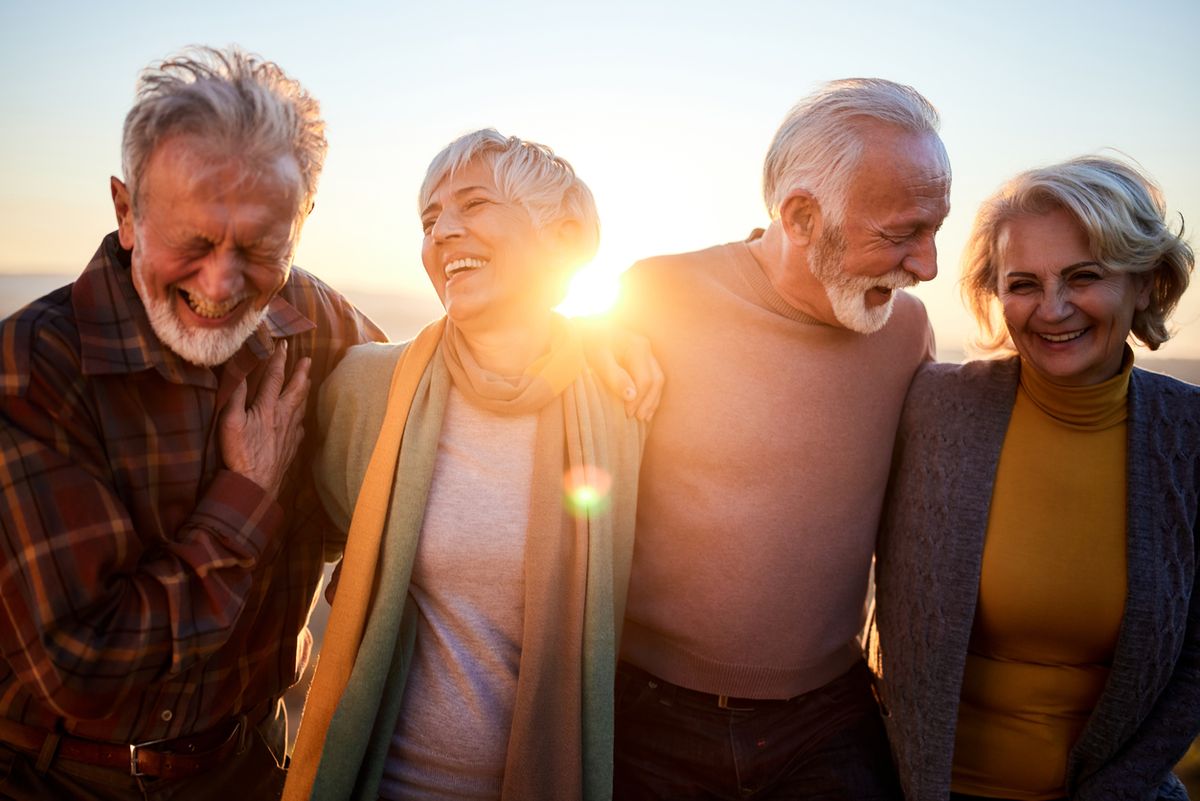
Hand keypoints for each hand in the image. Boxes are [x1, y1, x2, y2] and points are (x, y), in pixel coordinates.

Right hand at [219, 341, 311, 498]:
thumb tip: (239, 374)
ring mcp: (290, 433)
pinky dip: (301, 418)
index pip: (275, 378)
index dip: (279, 360)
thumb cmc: (240, 454)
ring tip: (307, 382)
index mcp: (268, 408)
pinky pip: (300, 428)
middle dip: (301, 372)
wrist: (256, 485)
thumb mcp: (230, 422)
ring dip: (304, 392)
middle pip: (295, 390)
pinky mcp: (292, 447)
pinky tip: (301, 420)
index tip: (284, 345)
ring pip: (301, 407)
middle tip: (307, 359)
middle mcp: (283, 417)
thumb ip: (236, 397)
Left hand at [581, 319, 664, 420]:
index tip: (626, 413)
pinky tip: (645, 405)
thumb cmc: (590, 342)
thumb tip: (631, 396)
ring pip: (659, 379)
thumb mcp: (599, 358)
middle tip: (637, 419)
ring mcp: (647, 351)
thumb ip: (614, 376)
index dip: (638, 400)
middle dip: (648, 402)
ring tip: (644, 417)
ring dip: (653, 400)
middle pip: (656, 380)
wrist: (586, 327)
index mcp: (637, 347)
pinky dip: (651, 393)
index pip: (645, 380)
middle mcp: (646, 347)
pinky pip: (654, 376)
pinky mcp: (644, 356)